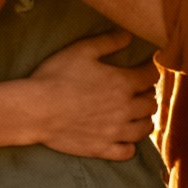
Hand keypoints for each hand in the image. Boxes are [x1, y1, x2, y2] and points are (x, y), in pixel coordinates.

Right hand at [23, 30, 158, 161]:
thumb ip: (108, 42)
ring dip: (144, 119)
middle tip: (139, 91)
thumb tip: (129, 35)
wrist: (36, 110)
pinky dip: (130, 145)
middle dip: (148, 94)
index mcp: (122, 83)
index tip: (146, 67)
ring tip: (136, 114)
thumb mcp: (81, 50)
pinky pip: (128, 152)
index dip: (151, 70)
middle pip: (151, 103)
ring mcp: (115, 131)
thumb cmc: (57, 76)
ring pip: (144, 128)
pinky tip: (124, 139)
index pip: (151, 76)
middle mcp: (125, 109)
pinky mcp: (103, 148)